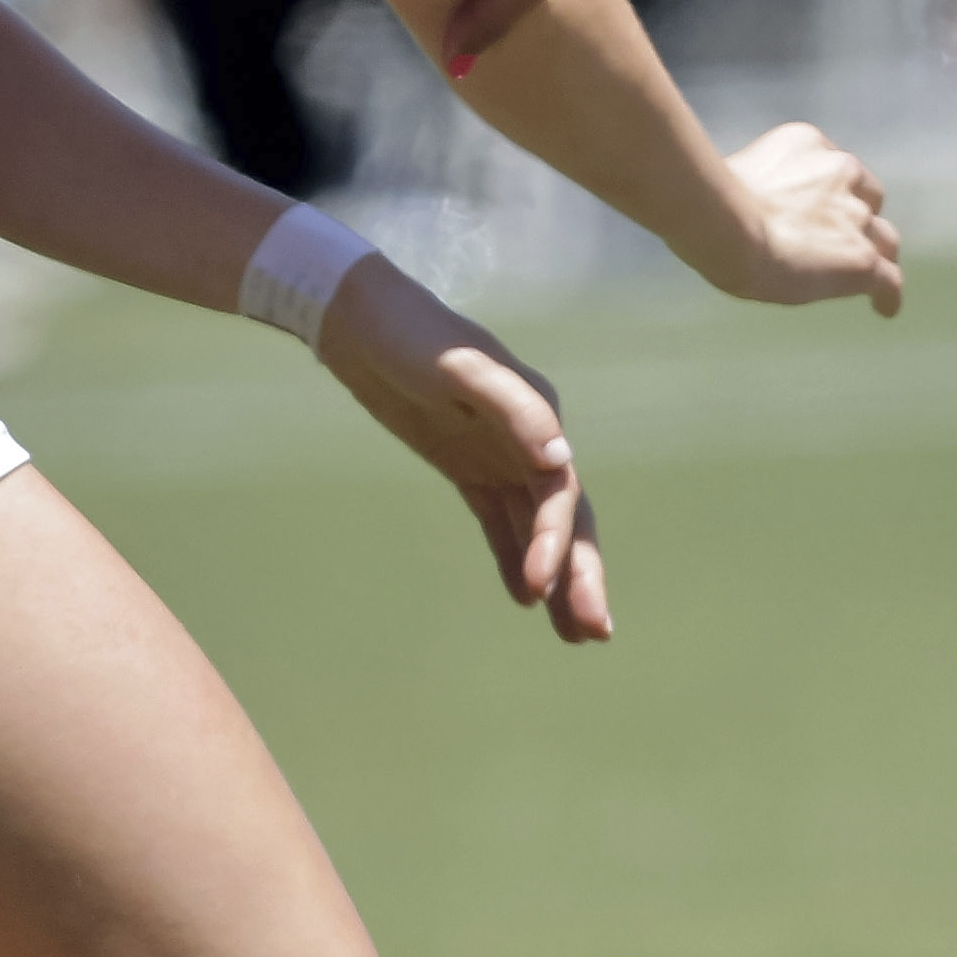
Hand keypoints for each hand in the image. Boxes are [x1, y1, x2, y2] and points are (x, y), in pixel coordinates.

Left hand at [316, 260, 612, 641]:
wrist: (361, 321)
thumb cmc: (413, 339)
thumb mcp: (460, 368)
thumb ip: (515, 409)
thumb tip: (563, 461)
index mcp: (538, 415)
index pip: (559, 492)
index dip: (555, 542)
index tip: (539, 588)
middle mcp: (530, 440)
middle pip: (564, 518)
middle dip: (581, 575)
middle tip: (595, 633)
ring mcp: (501, 455)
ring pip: (538, 527)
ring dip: (557, 576)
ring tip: (574, 635)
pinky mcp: (470, 467)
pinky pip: (500, 521)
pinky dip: (513, 557)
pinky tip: (523, 597)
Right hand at [683, 119, 901, 313]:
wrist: (727, 226)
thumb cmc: (709, 204)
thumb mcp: (731, 174)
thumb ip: (751, 185)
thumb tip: (733, 206)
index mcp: (808, 143)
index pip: (832, 168)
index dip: (830, 192)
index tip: (820, 209)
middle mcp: (842, 173)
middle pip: (867, 198)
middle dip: (857, 217)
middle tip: (839, 241)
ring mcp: (856, 218)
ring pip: (882, 238)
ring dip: (872, 254)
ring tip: (868, 277)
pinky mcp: (862, 259)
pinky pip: (888, 280)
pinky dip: (887, 296)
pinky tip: (883, 309)